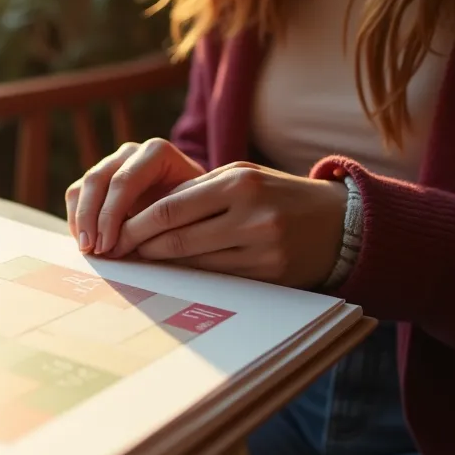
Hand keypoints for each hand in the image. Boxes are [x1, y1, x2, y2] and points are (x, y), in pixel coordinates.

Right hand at [65, 138, 205, 254]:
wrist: (194, 200)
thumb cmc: (195, 208)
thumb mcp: (189, 212)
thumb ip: (162, 222)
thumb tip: (132, 247)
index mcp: (156, 153)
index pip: (124, 181)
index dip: (111, 214)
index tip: (108, 246)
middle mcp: (131, 152)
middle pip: (98, 180)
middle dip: (91, 218)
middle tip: (92, 250)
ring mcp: (112, 162)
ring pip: (83, 186)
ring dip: (80, 219)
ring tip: (86, 249)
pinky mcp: (98, 178)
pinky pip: (76, 194)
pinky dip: (76, 219)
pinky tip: (84, 242)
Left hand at [107, 162, 348, 288]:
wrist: (340, 223)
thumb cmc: (278, 194)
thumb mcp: (241, 177)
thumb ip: (196, 191)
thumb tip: (145, 214)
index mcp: (238, 183)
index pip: (170, 208)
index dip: (136, 225)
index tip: (114, 233)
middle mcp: (250, 215)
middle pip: (176, 238)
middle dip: (141, 247)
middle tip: (117, 252)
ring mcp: (262, 247)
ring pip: (194, 261)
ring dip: (162, 264)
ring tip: (139, 261)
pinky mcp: (270, 274)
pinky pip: (217, 277)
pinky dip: (190, 274)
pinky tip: (175, 272)